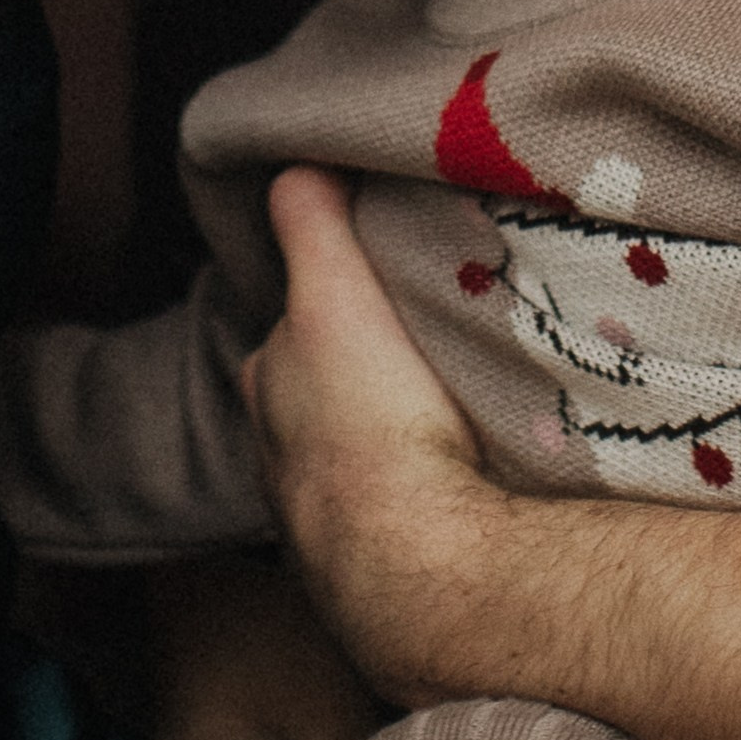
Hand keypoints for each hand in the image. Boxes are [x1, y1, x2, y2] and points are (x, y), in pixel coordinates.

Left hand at [246, 167, 497, 705]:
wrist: (418, 566)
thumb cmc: (368, 424)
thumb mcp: (332, 296)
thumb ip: (312, 225)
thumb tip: (299, 163)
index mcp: (266, 393)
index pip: (286, 336)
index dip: (327, 309)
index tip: (375, 299)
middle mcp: (283, 466)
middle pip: (322, 403)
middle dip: (366, 383)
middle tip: (429, 359)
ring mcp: (330, 529)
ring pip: (367, 462)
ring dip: (403, 444)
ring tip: (461, 419)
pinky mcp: (387, 575)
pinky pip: (409, 518)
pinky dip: (431, 499)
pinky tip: (474, 487)